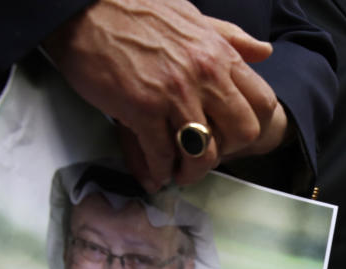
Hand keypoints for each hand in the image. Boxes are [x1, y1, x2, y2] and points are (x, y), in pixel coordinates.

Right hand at [43, 0, 283, 191]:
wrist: (82, 7)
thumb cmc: (134, 11)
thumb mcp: (193, 17)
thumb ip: (230, 38)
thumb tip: (264, 51)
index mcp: (220, 54)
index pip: (262, 103)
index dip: (252, 126)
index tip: (232, 135)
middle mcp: (205, 74)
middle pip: (242, 133)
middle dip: (228, 153)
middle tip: (207, 156)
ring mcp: (175, 93)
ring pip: (205, 152)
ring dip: (193, 171)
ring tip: (180, 173)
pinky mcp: (142, 108)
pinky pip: (162, 155)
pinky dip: (160, 171)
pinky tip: (156, 174)